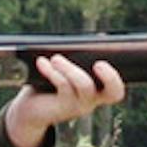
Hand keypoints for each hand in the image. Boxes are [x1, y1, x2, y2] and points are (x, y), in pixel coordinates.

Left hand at [4, 56, 125, 146]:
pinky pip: (63, 86)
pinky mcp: (62, 107)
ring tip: (55, 58)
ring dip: (71, 68)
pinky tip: (42, 62)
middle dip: (110, 77)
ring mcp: (79, 106)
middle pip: (113, 93)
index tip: (101, 62)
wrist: (30, 108)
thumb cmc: (52, 83)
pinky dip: (53, 72)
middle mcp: (92, 100)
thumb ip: (83, 55)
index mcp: (98, 91)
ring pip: (84, 85)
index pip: (116, 90)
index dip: (115, 78)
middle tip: (99, 63)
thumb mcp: (68, 69)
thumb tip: (101, 38)